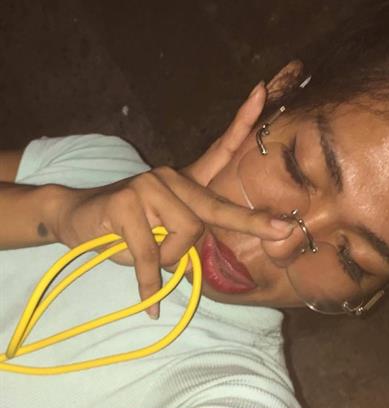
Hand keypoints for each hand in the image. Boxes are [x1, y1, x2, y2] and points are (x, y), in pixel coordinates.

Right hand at [54, 82, 292, 317]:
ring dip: (170, 259)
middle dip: (252, 223)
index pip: (218, 151)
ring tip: (146, 259)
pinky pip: (152, 255)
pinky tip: (149, 303)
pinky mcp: (126, 203)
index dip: (240, 124)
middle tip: (284, 231)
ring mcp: (148, 186)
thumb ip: (185, 235)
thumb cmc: (122, 231)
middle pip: (215, 208)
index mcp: (182, 182)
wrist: (73, 219)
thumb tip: (204, 250)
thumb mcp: (160, 233)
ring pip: (185, 233)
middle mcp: (169, 177)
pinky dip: (150, 283)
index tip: (261, 91)